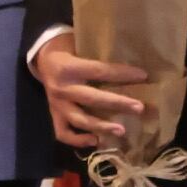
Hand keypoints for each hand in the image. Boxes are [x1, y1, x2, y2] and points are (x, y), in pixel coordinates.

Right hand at [35, 35, 150, 149]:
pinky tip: (96, 141)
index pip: (99, 71)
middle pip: (91, 98)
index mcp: (69, 67)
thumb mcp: (81, 45)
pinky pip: (63, 132)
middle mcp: (62, 87)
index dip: (121, 73)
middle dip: (117, 103)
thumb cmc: (69, 51)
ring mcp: (56, 104)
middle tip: (139, 107)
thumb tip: (129, 58)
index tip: (143, 76)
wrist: (43, 60)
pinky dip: (78, 140)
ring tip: (121, 131)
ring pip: (78, 119)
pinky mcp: (54, 115)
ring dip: (101, 126)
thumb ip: (100, 53)